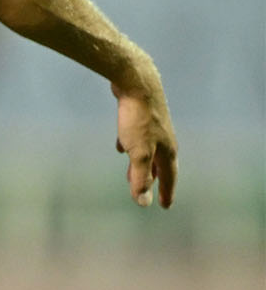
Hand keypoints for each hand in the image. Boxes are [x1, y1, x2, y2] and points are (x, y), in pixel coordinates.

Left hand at [114, 81, 176, 207]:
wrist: (137, 83)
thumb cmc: (138, 119)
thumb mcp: (139, 153)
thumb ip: (140, 178)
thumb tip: (143, 203)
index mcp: (167, 150)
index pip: (169, 177)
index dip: (166, 192)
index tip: (164, 206)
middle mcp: (164, 138)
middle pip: (159, 165)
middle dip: (153, 180)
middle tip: (148, 194)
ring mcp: (153, 126)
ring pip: (147, 151)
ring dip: (141, 164)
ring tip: (132, 174)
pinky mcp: (140, 116)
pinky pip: (136, 136)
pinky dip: (130, 145)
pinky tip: (120, 146)